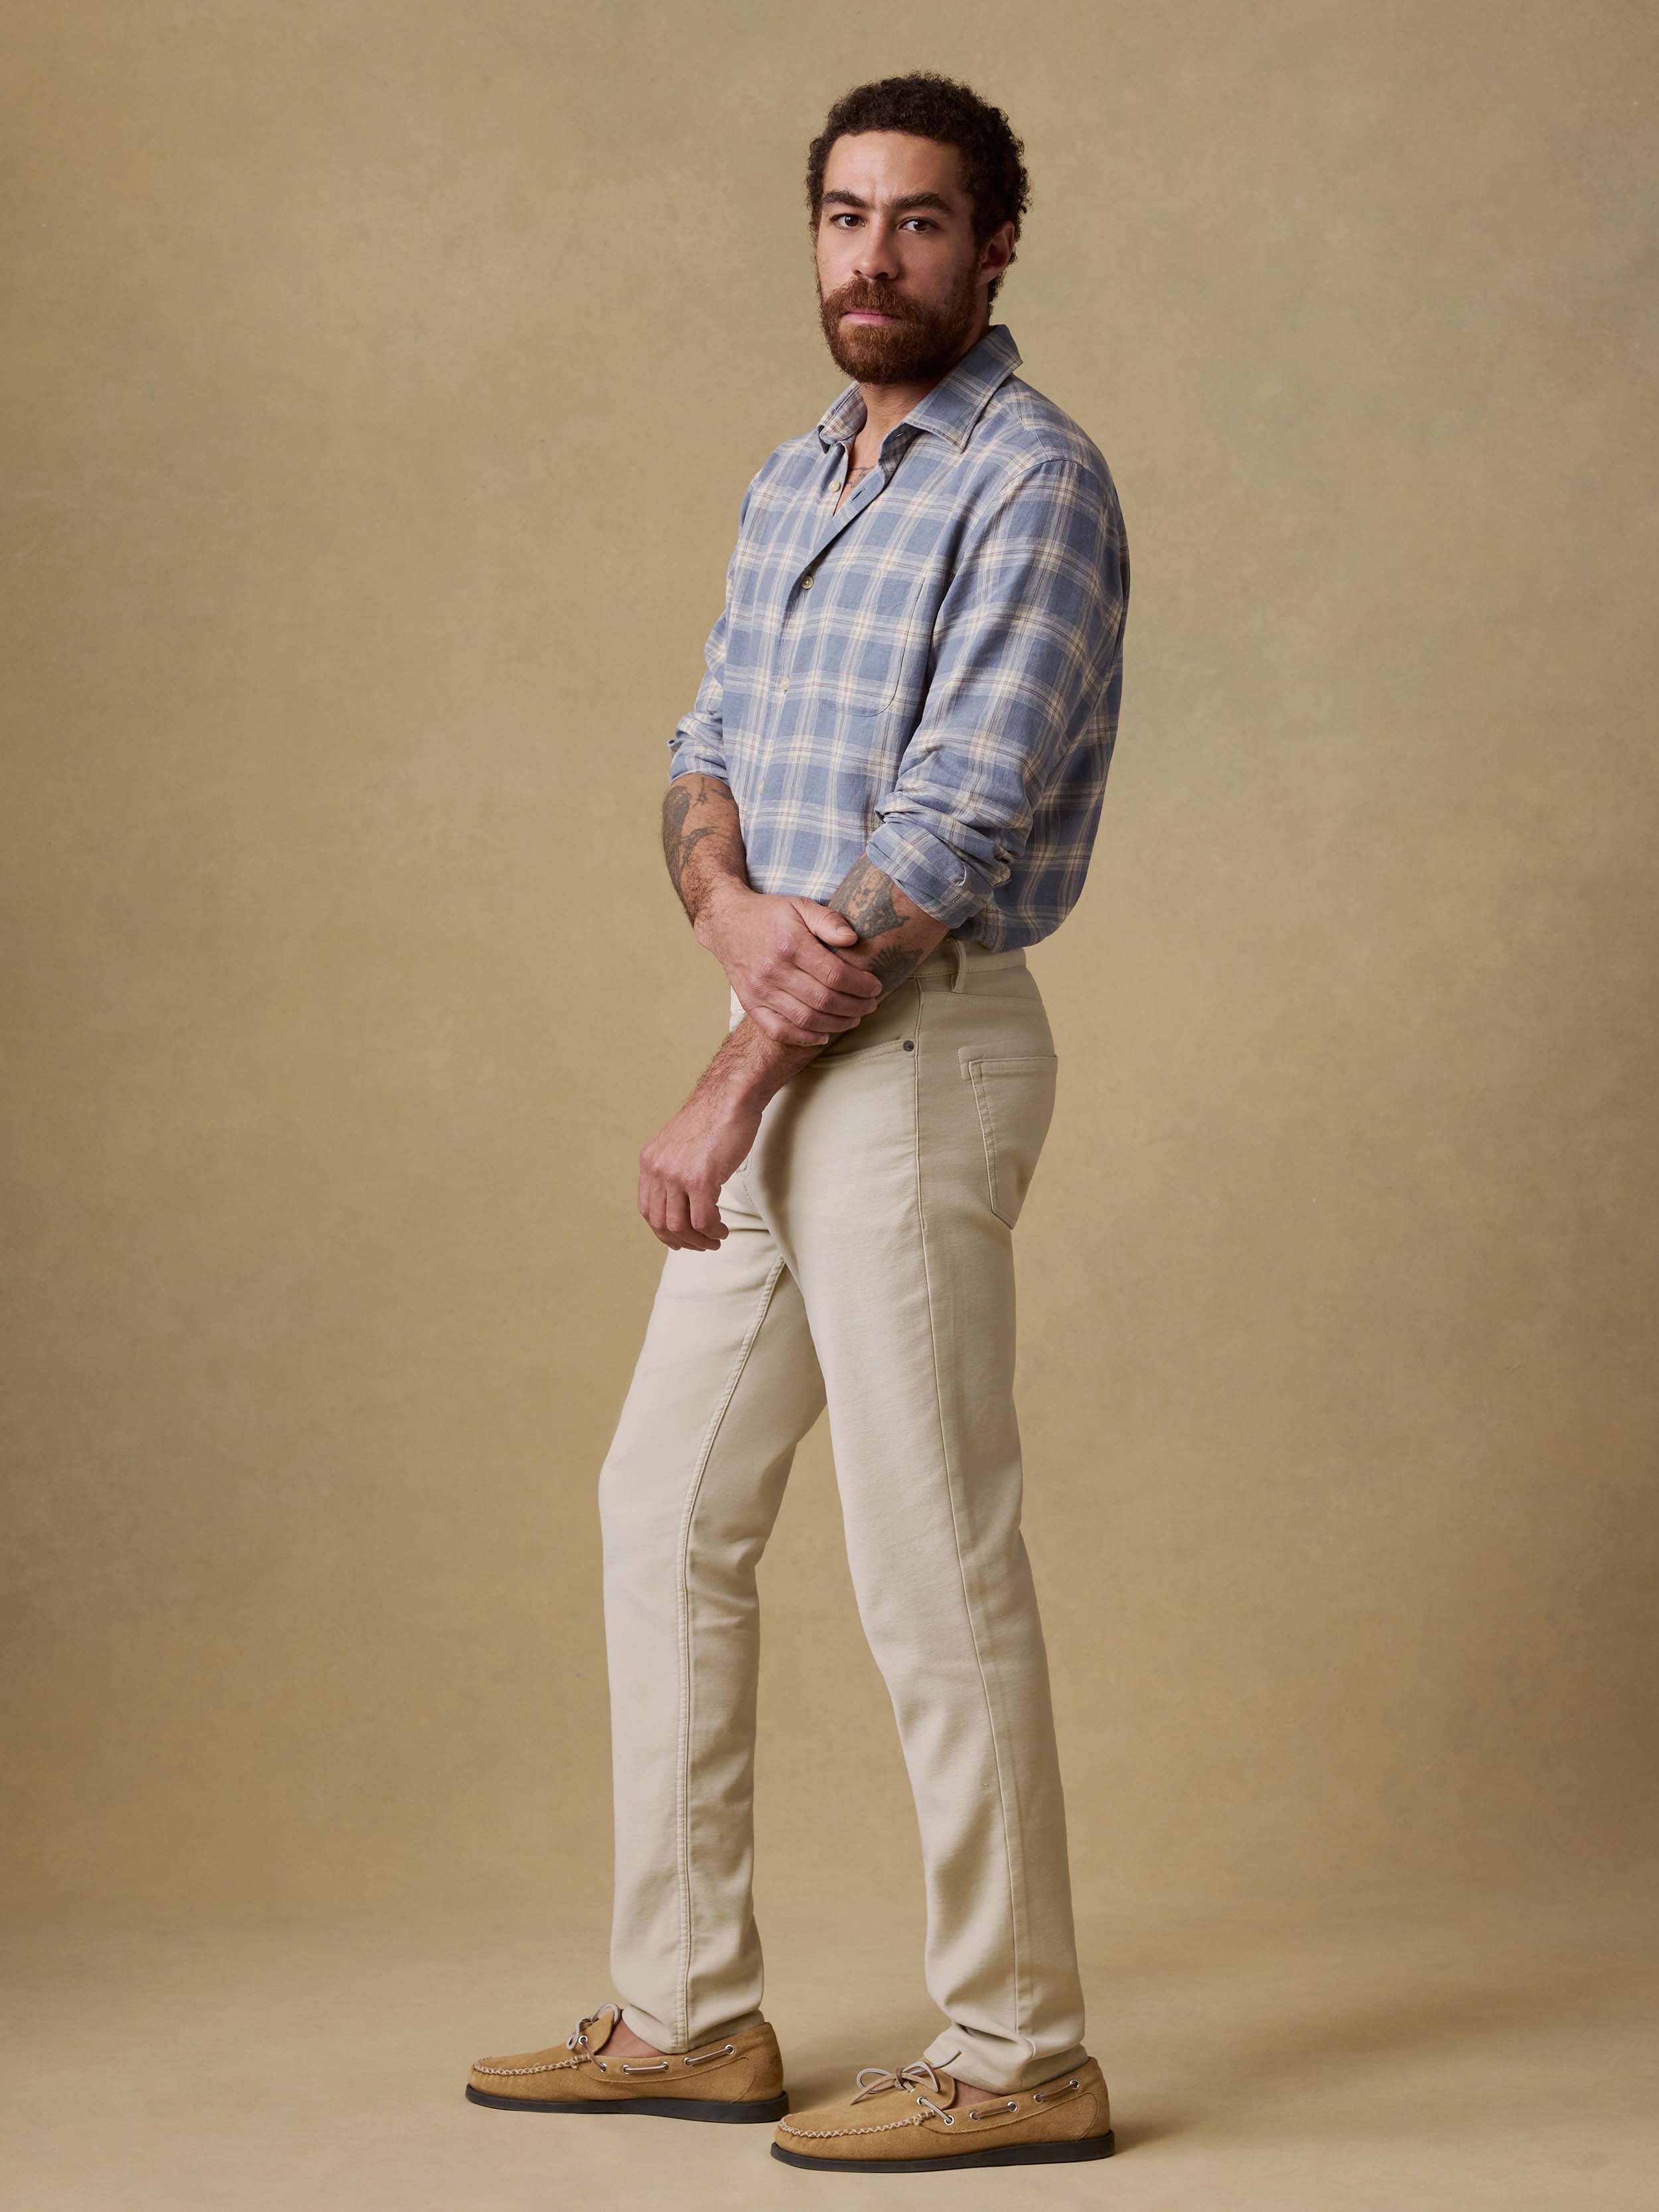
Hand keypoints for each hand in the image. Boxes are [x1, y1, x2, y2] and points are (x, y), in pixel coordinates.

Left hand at [638, 1083, 761, 1250]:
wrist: (730, 1098)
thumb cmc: (713, 1119)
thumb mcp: (680, 1145)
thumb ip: (675, 1168)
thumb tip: (682, 1199)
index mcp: (650, 1161)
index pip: (647, 1209)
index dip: (662, 1230)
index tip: (680, 1238)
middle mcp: (658, 1170)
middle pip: (661, 1222)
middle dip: (682, 1241)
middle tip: (702, 1245)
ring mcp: (677, 1176)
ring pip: (681, 1226)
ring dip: (699, 1240)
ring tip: (715, 1240)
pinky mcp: (700, 1180)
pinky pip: (703, 1220)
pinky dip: (713, 1231)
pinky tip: (722, 1230)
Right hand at [695, 883, 882, 1047]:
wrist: (726, 923)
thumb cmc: (769, 914)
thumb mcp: (800, 905)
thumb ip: (828, 920)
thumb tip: (852, 940)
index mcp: (790, 944)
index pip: (835, 974)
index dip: (861, 985)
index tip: (875, 987)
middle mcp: (773, 970)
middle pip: (824, 1000)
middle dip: (855, 1006)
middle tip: (871, 1005)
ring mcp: (760, 991)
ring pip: (806, 1019)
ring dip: (837, 1024)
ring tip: (854, 1019)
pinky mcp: (750, 1004)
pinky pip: (779, 1030)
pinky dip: (804, 1038)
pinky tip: (824, 1035)